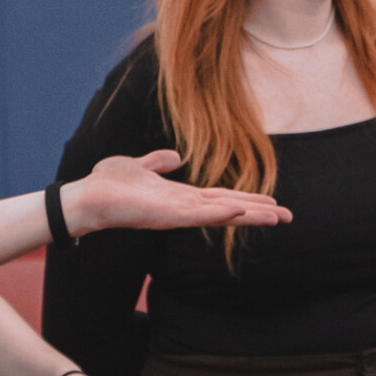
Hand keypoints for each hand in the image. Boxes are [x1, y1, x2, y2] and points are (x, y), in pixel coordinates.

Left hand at [66, 151, 288, 234]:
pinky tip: (240, 213)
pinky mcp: (167, 217)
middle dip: (258, 213)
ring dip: (249, 216)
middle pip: (229, 210)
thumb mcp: (139, 166)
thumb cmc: (108, 185)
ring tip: (277, 218)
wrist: (87, 196)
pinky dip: (219, 216)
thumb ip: (158, 162)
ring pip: (221, 215)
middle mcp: (183, 208)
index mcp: (180, 197)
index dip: (246, 201)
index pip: (220, 199)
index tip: (271, 204)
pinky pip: (198, 216)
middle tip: (288, 217)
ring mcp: (177, 214)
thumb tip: (175, 157)